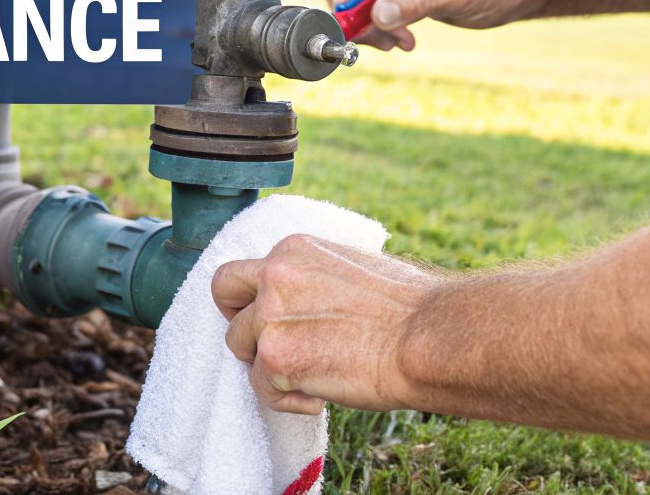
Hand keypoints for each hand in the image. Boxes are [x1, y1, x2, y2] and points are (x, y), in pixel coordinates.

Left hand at [211, 235, 440, 414]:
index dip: (249, 298)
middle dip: (238, 322)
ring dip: (271, 368)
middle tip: (267, 348)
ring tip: (315, 375)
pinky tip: (322, 395)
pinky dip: (290, 400)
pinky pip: (262, 389)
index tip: (267, 318)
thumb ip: (315, 278)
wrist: (427, 338)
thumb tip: (308, 299)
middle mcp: (274, 275)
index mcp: (294, 249)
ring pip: (241, 349)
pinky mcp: (275, 358)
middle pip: (222, 296)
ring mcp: (270, 316)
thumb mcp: (354, 267)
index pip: (245, 269)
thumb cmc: (409, 309)